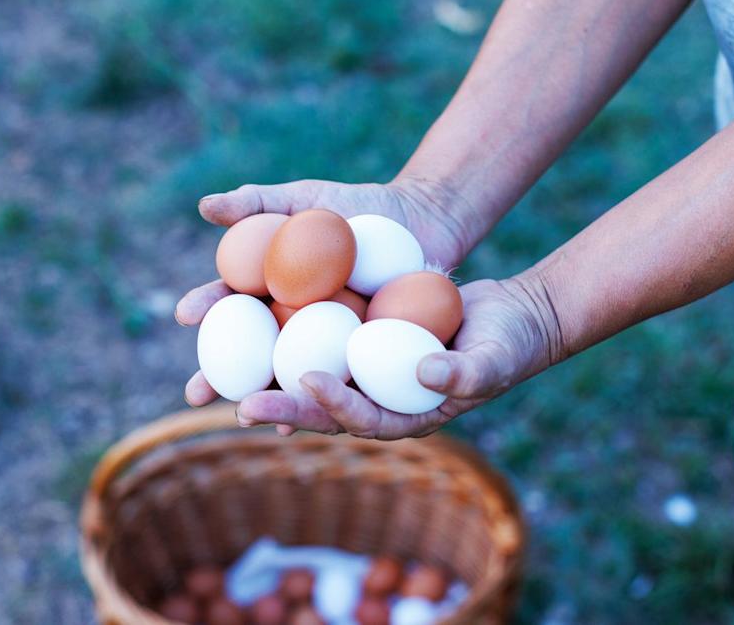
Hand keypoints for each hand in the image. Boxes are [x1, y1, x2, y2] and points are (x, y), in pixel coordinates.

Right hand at [176, 177, 479, 431]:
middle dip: (216, 377)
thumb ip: (257, 202)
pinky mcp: (359, 358)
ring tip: (244, 415)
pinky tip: (305, 423)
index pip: (228, 300)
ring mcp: (323, 343)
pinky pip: (336, 382)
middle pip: (245, 353)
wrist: (421, 221)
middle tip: (194, 394)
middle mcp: (288, 321)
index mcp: (268, 286)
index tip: (185, 314)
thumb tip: (205, 206)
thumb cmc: (357, 205)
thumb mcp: (307, 198)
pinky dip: (321, 402)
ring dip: (263, 399)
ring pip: (285, 375)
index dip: (205, 307)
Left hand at [186, 276, 558, 439]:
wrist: (512, 317)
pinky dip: (288, 331)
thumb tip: (425, 375)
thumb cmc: (510, 344)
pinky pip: (320, 337)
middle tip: (236, 406)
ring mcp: (366, 371)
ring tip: (221, 379)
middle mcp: (378, 398)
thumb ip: (464, 373)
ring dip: (268, 377)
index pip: (361, 418)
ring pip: (310, 374)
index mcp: (406, 415)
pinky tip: (252, 315)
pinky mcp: (361, 340)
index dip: (332, 405)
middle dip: (279, 408)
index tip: (306, 384)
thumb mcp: (495, 358)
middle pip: (321, 407)